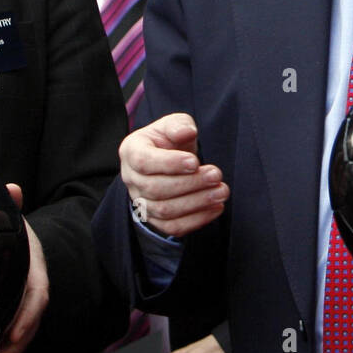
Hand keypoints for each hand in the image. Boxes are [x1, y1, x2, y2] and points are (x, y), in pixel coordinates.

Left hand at [0, 183, 48, 352]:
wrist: (12, 240)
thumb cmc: (7, 229)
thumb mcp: (8, 218)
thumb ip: (9, 205)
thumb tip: (13, 188)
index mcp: (33, 268)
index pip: (38, 294)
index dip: (27, 316)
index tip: (11, 335)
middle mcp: (29, 292)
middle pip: (26, 328)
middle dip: (6, 352)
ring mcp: (19, 308)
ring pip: (15, 340)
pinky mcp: (5, 318)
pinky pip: (2, 340)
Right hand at [121, 113, 227, 237]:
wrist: (170, 161)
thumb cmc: (170, 140)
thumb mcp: (174, 124)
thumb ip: (179, 125)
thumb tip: (186, 132)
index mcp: (131, 151)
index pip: (143, 162)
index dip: (169, 164)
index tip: (195, 162)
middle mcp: (131, 179)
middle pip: (155, 188)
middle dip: (190, 183)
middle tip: (216, 175)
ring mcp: (141, 202)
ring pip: (164, 210)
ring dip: (197, 203)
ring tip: (221, 191)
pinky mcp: (155, 219)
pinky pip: (173, 227)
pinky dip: (196, 220)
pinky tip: (216, 207)